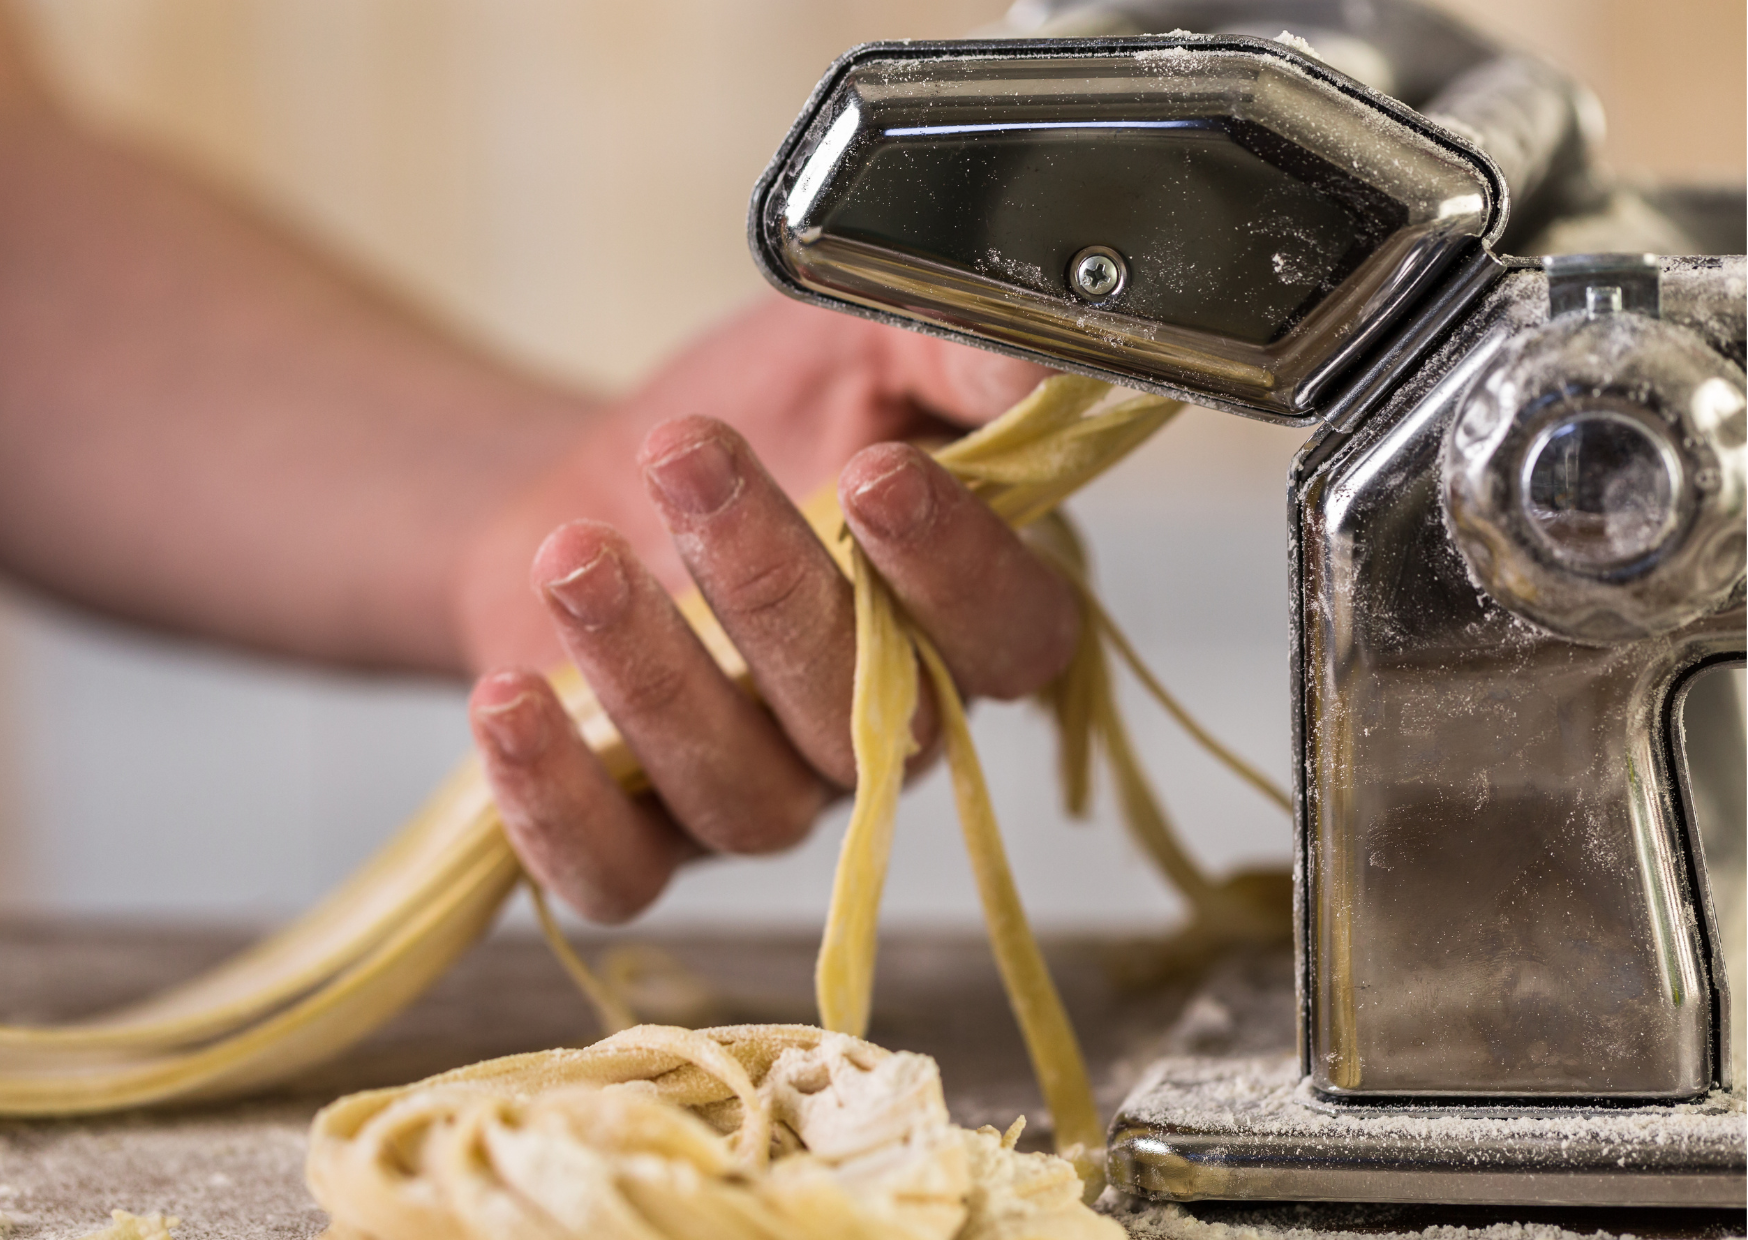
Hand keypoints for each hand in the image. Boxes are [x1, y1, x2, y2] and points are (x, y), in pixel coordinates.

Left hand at [459, 304, 1082, 921]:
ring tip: (574, 552)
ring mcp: (764, 797)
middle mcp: (877, 736)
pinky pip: (616, 875)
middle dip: (776, 588)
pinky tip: (505, 697)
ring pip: (745, 798)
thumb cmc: (759, 414)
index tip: (878, 474)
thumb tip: (1051, 356)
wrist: (607, 478)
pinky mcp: (643, 837)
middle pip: (867, 722)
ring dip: (656, 678)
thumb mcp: (857, 348)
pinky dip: (557, 804)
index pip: (1014, 641)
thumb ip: (955, 351)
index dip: (962, 573)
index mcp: (960, 628)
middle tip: (689, 459)